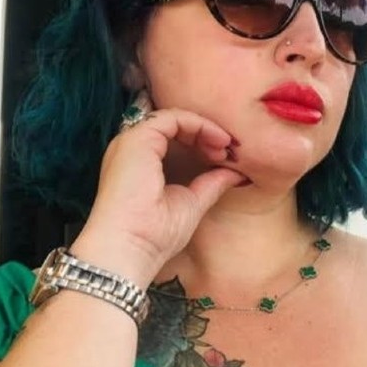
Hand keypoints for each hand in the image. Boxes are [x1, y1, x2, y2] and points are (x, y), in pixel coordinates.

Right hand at [68, 108, 245, 284]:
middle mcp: (132, 148)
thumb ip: (211, 184)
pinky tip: (216, 140)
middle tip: (228, 150)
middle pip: (173, 126)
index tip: (225, 156)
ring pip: (173, 118)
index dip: (201, 141)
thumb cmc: (154, 235)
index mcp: (140, 163)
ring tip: (224, 146)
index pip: (173, 138)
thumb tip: (235, 173)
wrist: (130, 249)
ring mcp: (132, 142)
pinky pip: (171, 117)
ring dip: (203, 128)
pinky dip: (197, 124)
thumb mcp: (192, 203)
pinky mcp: (137, 139)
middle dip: (205, 133)